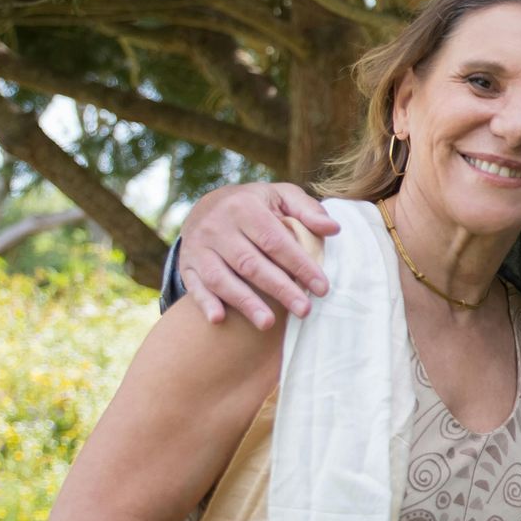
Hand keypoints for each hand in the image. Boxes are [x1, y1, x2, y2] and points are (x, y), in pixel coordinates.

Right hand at [178, 182, 337, 329]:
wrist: (206, 206)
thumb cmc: (255, 206)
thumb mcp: (280, 197)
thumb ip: (307, 210)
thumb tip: (333, 228)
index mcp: (244, 207)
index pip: (275, 241)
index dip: (300, 265)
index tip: (322, 288)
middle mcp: (217, 227)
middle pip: (250, 263)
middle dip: (279, 289)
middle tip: (304, 310)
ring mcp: (198, 247)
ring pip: (221, 278)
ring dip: (245, 302)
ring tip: (268, 324)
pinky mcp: (186, 265)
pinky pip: (193, 285)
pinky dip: (204, 303)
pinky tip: (219, 319)